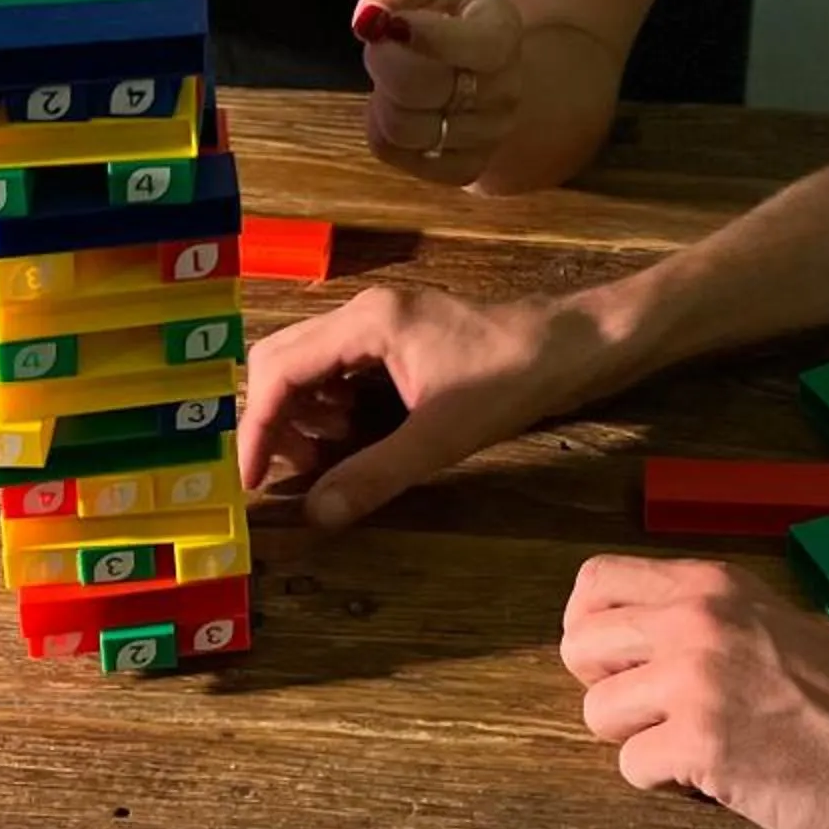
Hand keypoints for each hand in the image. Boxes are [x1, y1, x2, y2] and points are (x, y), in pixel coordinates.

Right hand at [241, 284, 614, 527]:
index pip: (280, 368)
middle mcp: (365, 312)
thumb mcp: (441, 436)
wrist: (576, 348)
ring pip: (313, 366)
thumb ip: (374, 474)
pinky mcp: (402, 339)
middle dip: (277, 420)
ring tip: (326, 464)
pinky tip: (355, 444)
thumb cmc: (512, 380)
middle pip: (285, 359)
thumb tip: (316, 517)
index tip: (251, 480)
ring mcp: (384, 321)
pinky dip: (336, 410)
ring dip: (307, 417)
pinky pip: (344, 371)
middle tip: (287, 475)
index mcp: (367, 321)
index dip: (257, 426)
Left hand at [352, 0, 525, 189]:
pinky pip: (395, 152)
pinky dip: (381, 127)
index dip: (429, 37)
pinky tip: (398, 106)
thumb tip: (372, 19)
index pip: (480, 45)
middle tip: (382, 45)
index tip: (392, 24)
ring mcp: (489, 136)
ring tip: (394, 78)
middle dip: (385, 62)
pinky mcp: (463, 168)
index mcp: (503, 32)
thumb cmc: (443, 17)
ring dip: (382, 97)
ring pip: (402, 126)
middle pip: (420, 88)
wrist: (477, 71)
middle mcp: (505, 90)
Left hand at [561, 557, 828, 828]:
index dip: (595, 629)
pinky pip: (631, 768)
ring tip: (694, 747)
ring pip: (597, 710)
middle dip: (606, 687)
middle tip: (653, 714)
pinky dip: (666, 785)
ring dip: (637, 740)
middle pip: (580, 643)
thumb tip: (636, 641)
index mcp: (715, 584)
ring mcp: (698, 679)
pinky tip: (717, 778)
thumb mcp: (777, 629)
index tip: (621, 663)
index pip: (597, 580)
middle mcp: (698, 619)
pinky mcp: (702, 744)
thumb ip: (708, 623)